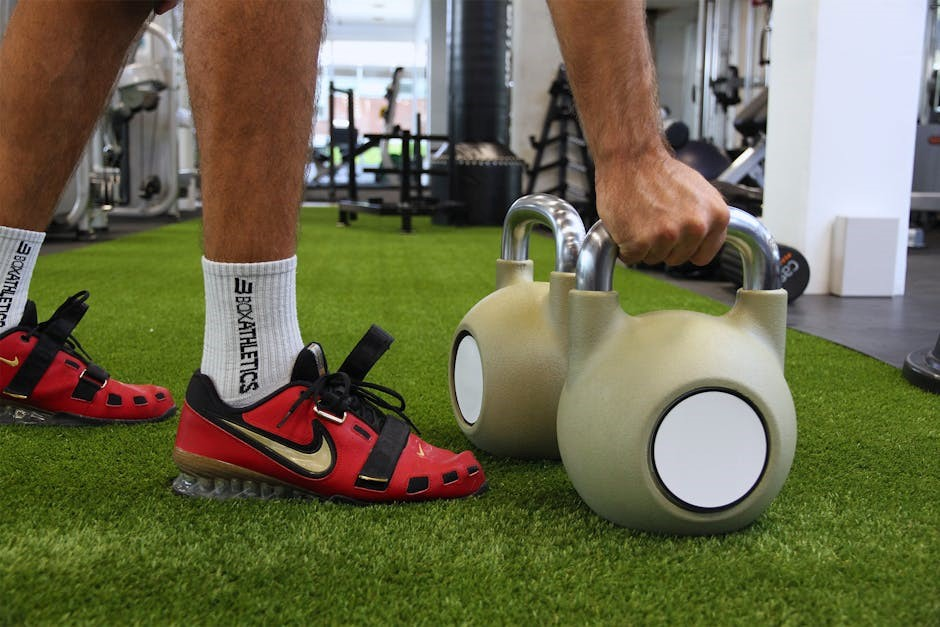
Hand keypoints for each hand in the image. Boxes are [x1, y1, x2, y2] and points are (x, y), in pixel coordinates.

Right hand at [595, 149, 728, 266]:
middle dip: (662, 245)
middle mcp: (697, 227)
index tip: (674, 236)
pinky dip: (624, 245)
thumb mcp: (699, 192)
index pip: (703, 255)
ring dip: (642, 244)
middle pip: (676, 259)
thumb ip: (705, 217)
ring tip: (640, 217)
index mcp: (717, 216)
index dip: (685, 247)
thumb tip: (705, 237)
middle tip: (652, 219)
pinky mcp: (641, 241)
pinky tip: (627, 223)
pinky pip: (631, 257)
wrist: (630, 157)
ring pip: (653, 259)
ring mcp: (669, 235)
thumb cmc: (658, 171)